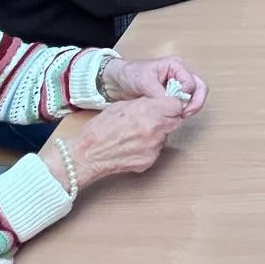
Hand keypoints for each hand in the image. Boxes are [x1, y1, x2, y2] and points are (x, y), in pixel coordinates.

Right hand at [56, 96, 190, 189]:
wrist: (88, 155)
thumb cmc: (100, 130)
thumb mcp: (122, 106)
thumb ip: (144, 104)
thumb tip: (157, 102)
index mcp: (148, 112)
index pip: (176, 105)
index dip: (171, 104)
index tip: (167, 105)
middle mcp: (154, 130)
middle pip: (175, 121)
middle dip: (167, 118)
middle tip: (154, 118)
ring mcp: (153, 148)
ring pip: (165, 136)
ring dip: (158, 133)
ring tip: (137, 134)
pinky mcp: (150, 161)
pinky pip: (156, 150)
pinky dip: (149, 147)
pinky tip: (133, 145)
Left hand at [96, 55, 207, 116]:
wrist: (115, 82)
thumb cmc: (129, 74)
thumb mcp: (143, 81)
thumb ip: (159, 93)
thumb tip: (173, 105)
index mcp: (175, 66)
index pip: (191, 83)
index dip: (187, 97)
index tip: (178, 108)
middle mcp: (179, 74)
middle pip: (199, 88)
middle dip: (196, 102)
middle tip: (186, 114)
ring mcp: (176, 85)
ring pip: (194, 96)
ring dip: (190, 107)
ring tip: (180, 117)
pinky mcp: (171, 96)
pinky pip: (183, 103)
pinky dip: (182, 110)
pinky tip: (173, 117)